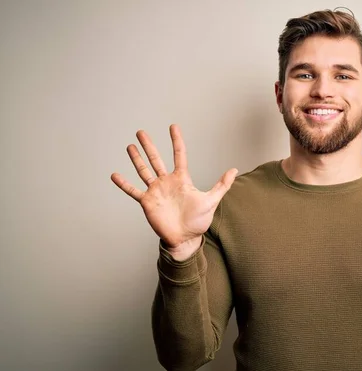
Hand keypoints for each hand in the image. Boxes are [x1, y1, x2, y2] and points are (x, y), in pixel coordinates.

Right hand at [111, 124, 237, 249]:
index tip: (173, 126)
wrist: (185, 239)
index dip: (176, 141)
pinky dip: (124, 184)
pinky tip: (114, 175)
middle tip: (141, 132)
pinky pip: (133, 191)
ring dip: (136, 159)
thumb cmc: (198, 222)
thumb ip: (221, 185)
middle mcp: (167, 182)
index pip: (179, 155)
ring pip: (143, 171)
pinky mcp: (147, 202)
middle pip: (156, 159)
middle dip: (149, 145)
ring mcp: (156, 191)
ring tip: (130, 146)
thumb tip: (234, 170)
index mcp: (182, 179)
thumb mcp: (211, 200)